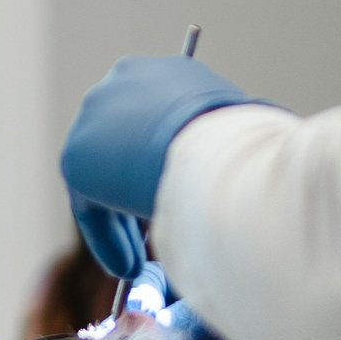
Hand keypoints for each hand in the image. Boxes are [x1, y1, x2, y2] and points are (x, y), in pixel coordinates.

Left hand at [59, 53, 261, 281]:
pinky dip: (108, 238)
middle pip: (125, 145)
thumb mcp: (251, 140)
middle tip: (154, 226)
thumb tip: (265, 169)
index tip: (179, 194)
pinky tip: (128, 268)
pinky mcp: (76, 155)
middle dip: (137, 188)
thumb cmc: (247, 143)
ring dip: (121, 221)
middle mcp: (128, 80)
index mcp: (172, 71)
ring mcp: (97, 115)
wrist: (208, 144)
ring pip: (105, 178)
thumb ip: (237, 150)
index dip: (168, 163)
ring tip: (139, 263)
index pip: (161, 119)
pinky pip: (91, 207)